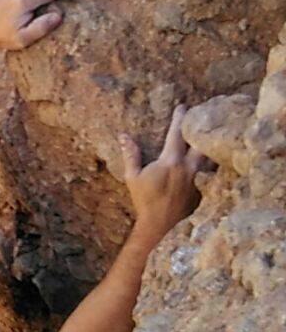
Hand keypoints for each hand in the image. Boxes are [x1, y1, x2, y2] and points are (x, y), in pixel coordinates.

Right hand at [120, 105, 205, 240]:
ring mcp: (198, 179)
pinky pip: (207, 171)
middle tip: (201, 116)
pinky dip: (206, 163)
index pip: (178, 134)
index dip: (180, 118)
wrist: (160, 224)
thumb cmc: (143, 200)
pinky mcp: (202, 189)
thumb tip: (123, 136)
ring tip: (205, 137)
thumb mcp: (132, 177)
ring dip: (205, 145)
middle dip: (200, 128)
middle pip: (200, 142)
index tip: (183, 106)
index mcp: (171, 161)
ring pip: (207, 156)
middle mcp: (188, 168)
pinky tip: (206, 160)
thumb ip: (131, 154)